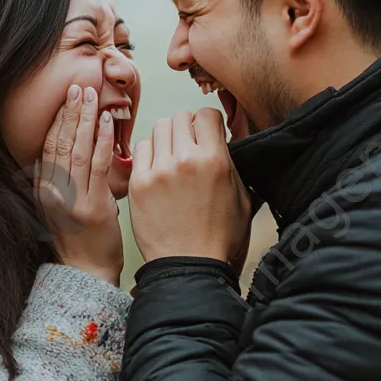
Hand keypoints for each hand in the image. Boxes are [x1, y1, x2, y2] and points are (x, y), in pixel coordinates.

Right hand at [35, 85, 123, 285]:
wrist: (86, 274)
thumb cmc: (80, 239)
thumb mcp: (61, 208)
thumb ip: (61, 181)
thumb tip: (67, 153)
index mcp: (43, 190)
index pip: (48, 146)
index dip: (58, 120)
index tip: (67, 98)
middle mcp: (53, 192)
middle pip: (60, 143)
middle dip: (70, 112)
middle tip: (79, 87)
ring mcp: (71, 199)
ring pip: (78, 150)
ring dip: (86, 120)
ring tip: (92, 97)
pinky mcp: (93, 206)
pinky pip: (98, 166)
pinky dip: (102, 141)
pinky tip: (108, 123)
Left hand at [129, 108, 251, 264]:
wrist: (189, 265)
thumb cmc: (217, 237)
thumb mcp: (241, 196)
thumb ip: (231, 162)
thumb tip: (224, 141)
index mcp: (215, 160)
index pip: (206, 114)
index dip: (207, 121)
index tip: (206, 131)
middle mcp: (186, 160)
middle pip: (180, 118)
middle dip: (186, 128)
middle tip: (187, 145)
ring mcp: (159, 171)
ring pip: (158, 128)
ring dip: (166, 138)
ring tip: (170, 156)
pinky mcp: (139, 183)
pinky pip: (140, 148)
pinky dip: (149, 153)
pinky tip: (156, 168)